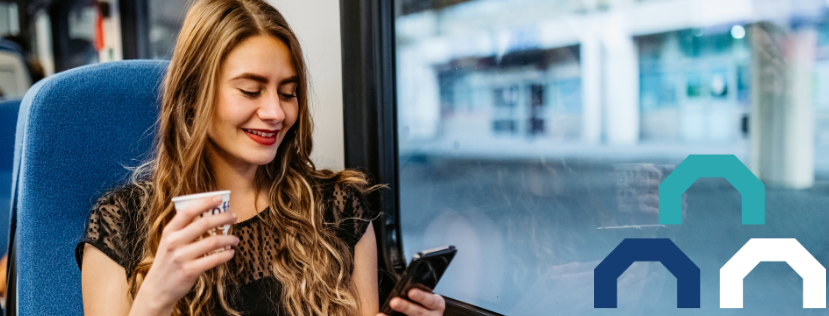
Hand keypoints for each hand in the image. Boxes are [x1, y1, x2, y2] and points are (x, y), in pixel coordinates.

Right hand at [133, 196, 238, 313]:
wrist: (157, 289)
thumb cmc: (167, 263)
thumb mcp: (169, 243)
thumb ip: (183, 230)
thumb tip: (208, 216)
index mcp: (169, 231)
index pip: (188, 211)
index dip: (205, 202)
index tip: (219, 198)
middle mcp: (174, 242)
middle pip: (204, 223)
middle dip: (223, 217)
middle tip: (234, 217)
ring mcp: (181, 257)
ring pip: (212, 242)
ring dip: (228, 238)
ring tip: (235, 239)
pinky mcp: (190, 271)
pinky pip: (213, 259)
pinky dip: (225, 255)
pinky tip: (231, 253)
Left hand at [377, 288, 444, 315]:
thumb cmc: (423, 304)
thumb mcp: (426, 298)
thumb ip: (415, 292)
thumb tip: (398, 284)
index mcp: (436, 305)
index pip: (431, 300)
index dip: (421, 296)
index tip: (411, 292)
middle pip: (419, 313)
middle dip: (406, 307)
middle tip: (394, 302)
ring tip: (381, 315)